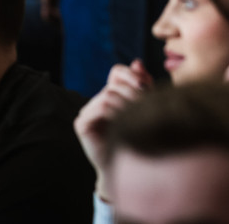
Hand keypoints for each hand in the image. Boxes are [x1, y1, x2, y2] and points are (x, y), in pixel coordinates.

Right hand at [73, 61, 153, 198]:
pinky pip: (99, 108)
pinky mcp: (82, 123)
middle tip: (146, 104)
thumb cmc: (139, 137)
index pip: (118, 71)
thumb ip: (142, 84)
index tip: (146, 88)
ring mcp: (88, 110)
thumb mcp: (145, 106)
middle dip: (134, 91)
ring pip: (108, 93)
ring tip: (138, 115)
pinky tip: (125, 121)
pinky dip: (114, 112)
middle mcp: (98, 99)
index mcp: (113, 93)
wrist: (128, 166)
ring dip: (127, 103)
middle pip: (115, 82)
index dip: (132, 75)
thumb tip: (137, 61)